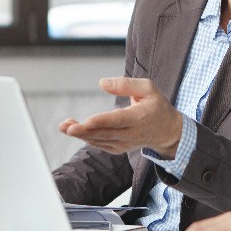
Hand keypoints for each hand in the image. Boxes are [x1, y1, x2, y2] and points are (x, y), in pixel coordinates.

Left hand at [58, 77, 182, 156]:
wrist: (167, 131)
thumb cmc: (156, 106)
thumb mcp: (147, 88)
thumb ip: (125, 84)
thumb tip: (102, 82)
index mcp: (139, 118)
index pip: (118, 120)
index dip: (102, 122)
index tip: (86, 121)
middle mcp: (131, 134)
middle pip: (105, 134)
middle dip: (84, 131)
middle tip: (66, 127)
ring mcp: (124, 143)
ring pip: (100, 141)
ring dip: (81, 134)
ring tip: (64, 126)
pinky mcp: (119, 148)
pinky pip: (100, 144)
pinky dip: (87, 138)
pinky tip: (75, 131)